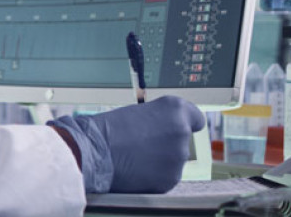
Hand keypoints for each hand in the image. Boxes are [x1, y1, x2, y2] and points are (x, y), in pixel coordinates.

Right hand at [49, 96, 204, 193]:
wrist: (94, 151)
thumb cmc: (109, 127)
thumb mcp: (139, 112)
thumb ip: (159, 120)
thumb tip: (165, 131)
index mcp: (176, 110)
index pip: (196, 118)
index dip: (184, 123)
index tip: (174, 128)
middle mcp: (182, 133)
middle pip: (181, 141)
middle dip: (166, 143)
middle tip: (142, 142)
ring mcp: (178, 159)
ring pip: (173, 161)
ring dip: (160, 160)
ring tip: (134, 157)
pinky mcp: (169, 180)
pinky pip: (165, 176)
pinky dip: (153, 175)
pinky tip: (135, 169)